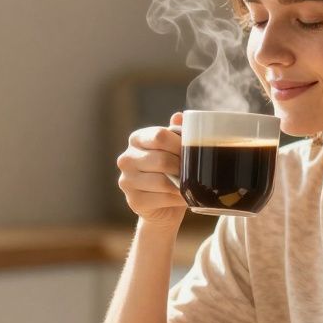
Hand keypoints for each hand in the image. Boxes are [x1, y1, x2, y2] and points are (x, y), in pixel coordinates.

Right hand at [117, 111, 187, 226]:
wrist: (163, 207)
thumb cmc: (171, 172)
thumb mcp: (174, 150)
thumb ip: (177, 132)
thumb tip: (179, 116)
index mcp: (136, 139)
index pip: (159, 136)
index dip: (180, 144)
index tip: (194, 152)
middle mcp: (126, 159)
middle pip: (162, 159)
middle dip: (183, 167)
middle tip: (196, 171)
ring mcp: (127, 181)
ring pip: (162, 181)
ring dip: (182, 184)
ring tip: (193, 184)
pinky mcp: (134, 201)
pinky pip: (162, 198)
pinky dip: (178, 199)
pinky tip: (185, 197)